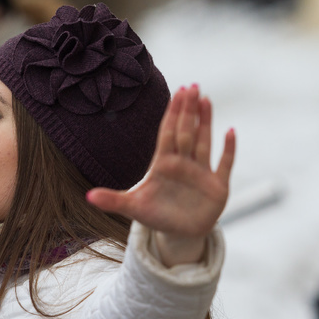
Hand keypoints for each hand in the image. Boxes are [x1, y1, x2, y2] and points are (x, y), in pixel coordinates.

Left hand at [86, 85, 235, 265]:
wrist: (179, 232)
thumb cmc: (155, 214)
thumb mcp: (132, 207)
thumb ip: (112, 200)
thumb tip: (87, 197)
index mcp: (163, 164)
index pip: (167, 134)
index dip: (172, 114)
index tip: (177, 92)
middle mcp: (183, 163)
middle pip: (185, 132)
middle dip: (188, 111)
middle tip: (192, 86)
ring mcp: (201, 173)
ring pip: (204, 142)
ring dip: (205, 122)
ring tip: (206, 99)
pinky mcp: (217, 186)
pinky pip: (224, 164)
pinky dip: (228, 150)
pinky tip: (230, 131)